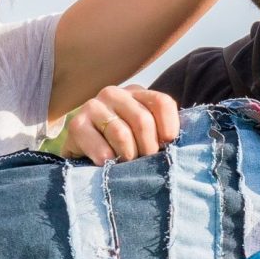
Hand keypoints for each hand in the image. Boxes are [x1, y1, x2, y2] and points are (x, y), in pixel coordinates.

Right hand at [60, 85, 179, 164]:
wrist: (82, 158)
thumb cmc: (122, 149)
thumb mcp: (145, 138)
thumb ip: (162, 134)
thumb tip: (183, 147)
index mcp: (137, 94)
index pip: (162, 103)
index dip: (168, 129)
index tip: (166, 147)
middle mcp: (115, 94)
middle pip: (143, 120)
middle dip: (147, 149)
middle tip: (143, 163)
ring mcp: (93, 106)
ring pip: (121, 134)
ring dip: (127, 156)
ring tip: (124, 164)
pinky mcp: (76, 124)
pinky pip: (100, 146)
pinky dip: (107, 160)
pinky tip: (106, 164)